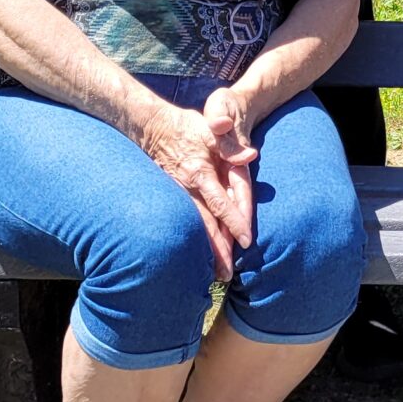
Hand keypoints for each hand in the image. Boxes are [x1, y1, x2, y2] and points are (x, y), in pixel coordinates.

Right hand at [139, 101, 257, 279]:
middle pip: (208, 224)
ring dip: (206, 251)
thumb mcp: (210, 130)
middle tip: (228, 275)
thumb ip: (230, 145)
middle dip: (219, 249)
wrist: (151, 126)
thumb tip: (251, 155)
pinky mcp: (173, 196)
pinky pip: (186, 222)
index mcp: (204, 173)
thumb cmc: (187, 127)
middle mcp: (191, 188)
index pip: (222, 202)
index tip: (246, 241)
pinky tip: (198, 256)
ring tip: (215, 274)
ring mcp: (180, 194)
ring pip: (196, 227)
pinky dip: (193, 240)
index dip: (235, 221)